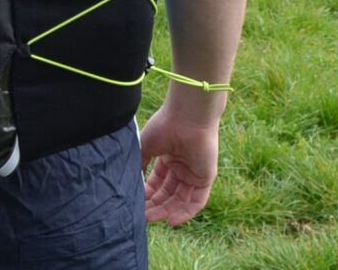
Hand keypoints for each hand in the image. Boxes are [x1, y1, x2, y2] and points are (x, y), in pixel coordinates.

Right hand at [139, 101, 219, 225]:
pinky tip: (170, 220)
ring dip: (167, 210)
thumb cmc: (164, 126)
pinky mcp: (206, 178)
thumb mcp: (145, 146)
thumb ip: (140, 164)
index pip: (158, 182)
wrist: (186, 117)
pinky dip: (185, 212)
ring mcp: (194, 173)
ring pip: (180, 199)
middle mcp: (182, 167)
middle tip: (142, 216)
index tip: (136, 202)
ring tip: (151, 218)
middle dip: (155, 205)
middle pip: (168, 193)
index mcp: (168, 157)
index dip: (148, 193)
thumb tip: (132, 181)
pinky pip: (196, 201)